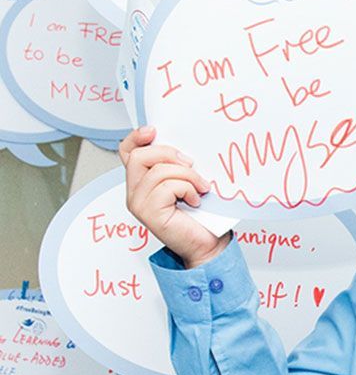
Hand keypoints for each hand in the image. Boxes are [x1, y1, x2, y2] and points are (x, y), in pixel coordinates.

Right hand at [119, 126, 228, 267]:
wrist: (209, 244)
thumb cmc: (201, 215)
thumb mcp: (188, 181)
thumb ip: (177, 165)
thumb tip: (183, 147)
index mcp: (142, 181)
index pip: (127, 151)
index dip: (136, 137)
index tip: (154, 131)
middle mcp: (135, 192)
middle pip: (140, 156)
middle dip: (169, 154)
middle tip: (192, 165)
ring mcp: (138, 203)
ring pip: (158, 171)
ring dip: (187, 175)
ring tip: (200, 187)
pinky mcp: (148, 213)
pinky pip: (167, 187)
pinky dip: (188, 189)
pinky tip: (195, 200)